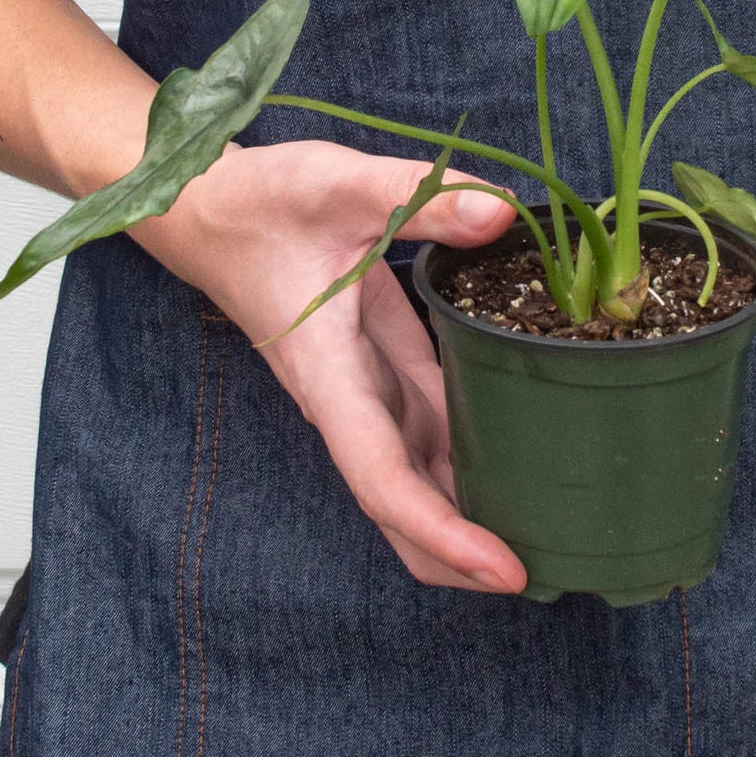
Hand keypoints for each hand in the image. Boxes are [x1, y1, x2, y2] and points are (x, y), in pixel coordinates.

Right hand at [128, 138, 529, 595]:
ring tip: (546, 520)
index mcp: (329, 374)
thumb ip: (420, 197)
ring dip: (467, 502)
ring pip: (415, 466)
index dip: (442, 532)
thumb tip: (502, 214)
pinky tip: (517, 438)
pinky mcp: (373, 358)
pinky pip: (424, 416)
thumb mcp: (340, 185)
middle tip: (543, 571)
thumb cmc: (260, 201)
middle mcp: (345, 396)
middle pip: (401, 501)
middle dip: (459, 552)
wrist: (209, 206)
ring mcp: (360, 383)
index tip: (501, 569)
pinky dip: (465, 441)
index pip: (384, 478)